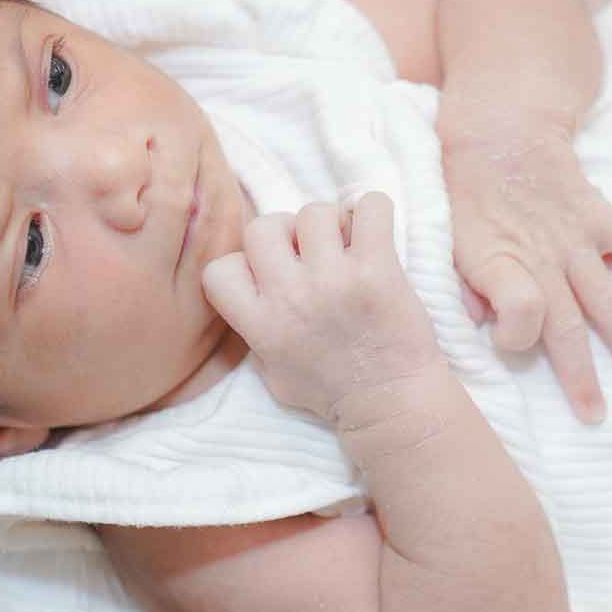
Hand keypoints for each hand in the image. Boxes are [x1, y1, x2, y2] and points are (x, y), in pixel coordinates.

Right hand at [202, 194, 443, 424]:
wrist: (391, 404)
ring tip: (348, 248)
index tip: (271, 276)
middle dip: (285, 234)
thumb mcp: (273, 376)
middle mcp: (291, 298)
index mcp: (261, 325)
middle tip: (311, 255)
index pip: (219, 269)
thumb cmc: (334, 392)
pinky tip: (374, 235)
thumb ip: (255, 335)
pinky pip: (370, 206)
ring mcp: (334, 281)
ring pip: (314, 212)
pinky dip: (373, 211)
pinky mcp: (377, 270)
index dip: (244, 264)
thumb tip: (251, 295)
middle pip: (263, 227)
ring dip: (331, 223)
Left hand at [438, 102, 611, 422]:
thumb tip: (481, 325)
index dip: (516, 339)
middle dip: (583, 378)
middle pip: (567, 328)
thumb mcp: (444, 240)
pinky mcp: (598, 215)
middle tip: (596, 416)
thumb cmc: (461, 190)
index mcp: (497, 264)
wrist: (497, 129)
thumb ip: (460, 285)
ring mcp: (575, 238)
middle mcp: (541, 258)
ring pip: (608, 300)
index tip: (509, 347)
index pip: (520, 317)